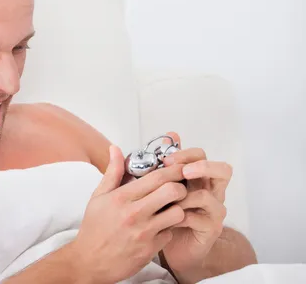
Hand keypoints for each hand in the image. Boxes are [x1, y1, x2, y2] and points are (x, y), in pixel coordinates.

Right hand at [72, 144, 186, 283]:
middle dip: (180, 186)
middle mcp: (134, 213)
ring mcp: (144, 232)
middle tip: (177, 187)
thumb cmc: (94, 228)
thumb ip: (112, 172)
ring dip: (178, 208)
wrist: (89, 262)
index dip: (173, 169)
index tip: (179, 166)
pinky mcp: (150, 249)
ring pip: (178, 213)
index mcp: (121, 197)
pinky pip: (171, 233)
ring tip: (170, 207)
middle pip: (173, 191)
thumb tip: (115, 149)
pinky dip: (169, 228)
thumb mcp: (98, 197)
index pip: (156, 177)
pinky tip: (161, 226)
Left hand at [160, 132, 231, 279]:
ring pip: (208, 196)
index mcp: (199, 177)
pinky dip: (180, 216)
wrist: (173, 247)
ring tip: (167, 202)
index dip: (187, 153)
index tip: (166, 158)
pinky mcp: (211, 229)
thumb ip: (164, 164)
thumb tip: (169, 135)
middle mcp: (212, 191)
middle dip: (202, 167)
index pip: (202, 155)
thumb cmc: (167, 213)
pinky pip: (198, 218)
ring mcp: (214, 210)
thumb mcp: (161, 187)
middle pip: (222, 170)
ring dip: (184, 197)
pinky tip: (167, 219)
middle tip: (183, 172)